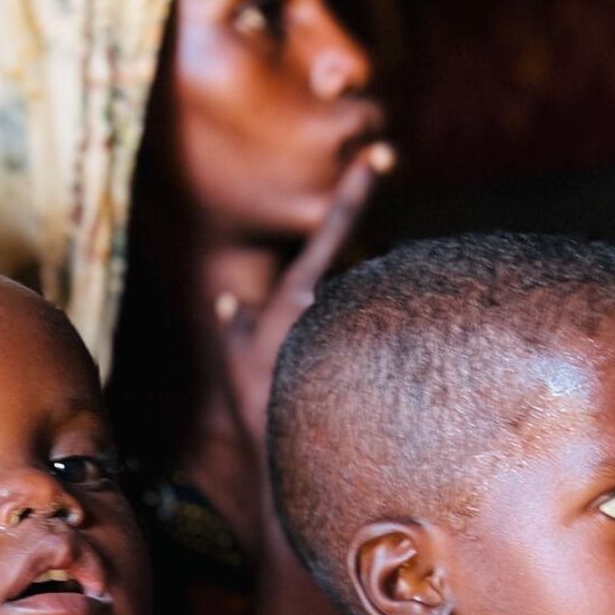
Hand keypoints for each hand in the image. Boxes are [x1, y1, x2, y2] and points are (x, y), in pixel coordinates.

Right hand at [214, 141, 392, 442]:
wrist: (289, 458)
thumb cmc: (257, 406)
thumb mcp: (234, 356)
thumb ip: (234, 321)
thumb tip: (231, 301)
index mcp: (299, 295)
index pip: (332, 230)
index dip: (356, 191)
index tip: (382, 156)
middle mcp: (332, 307)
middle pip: (347, 288)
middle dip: (336, 320)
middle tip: (313, 359)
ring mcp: (354, 331)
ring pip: (356, 316)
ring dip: (343, 347)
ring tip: (322, 382)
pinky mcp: (373, 355)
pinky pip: (368, 341)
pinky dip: (357, 362)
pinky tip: (348, 393)